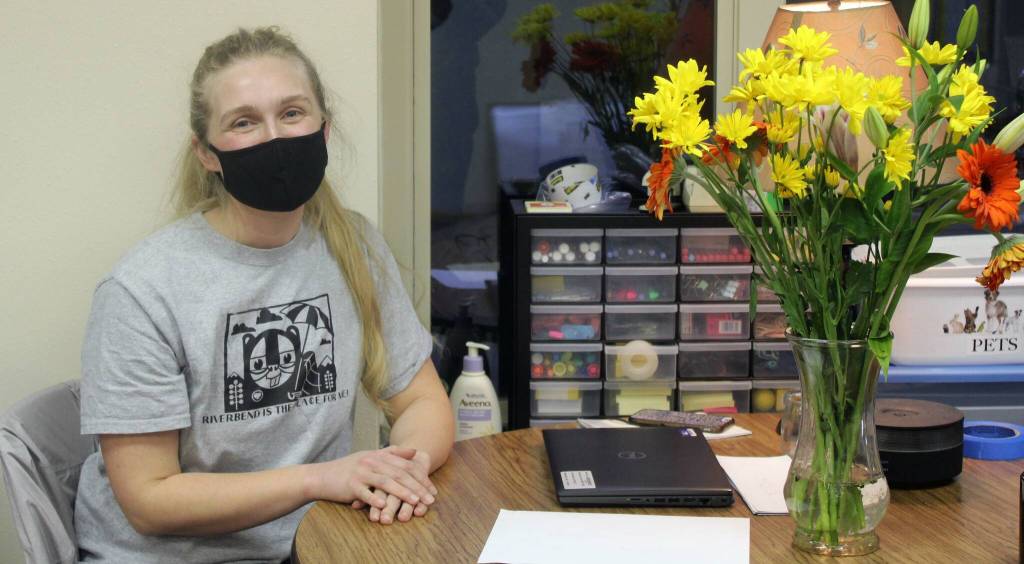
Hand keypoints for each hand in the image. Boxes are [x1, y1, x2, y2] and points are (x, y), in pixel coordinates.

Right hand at [307, 446, 435, 509]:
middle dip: (417, 487)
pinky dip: (376, 500)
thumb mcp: (370, 457)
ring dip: (402, 493)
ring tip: (415, 502)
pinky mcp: (350, 485)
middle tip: (430, 499)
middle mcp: (371, 461)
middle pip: (399, 474)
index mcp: (378, 455)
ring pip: (386, 482)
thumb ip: (392, 453)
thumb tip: (414, 451)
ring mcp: (361, 473)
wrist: (322, 476)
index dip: (420, 477)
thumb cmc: (349, 469)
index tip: (432, 490)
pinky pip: (366, 493)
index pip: (405, 465)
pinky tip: (386, 507)